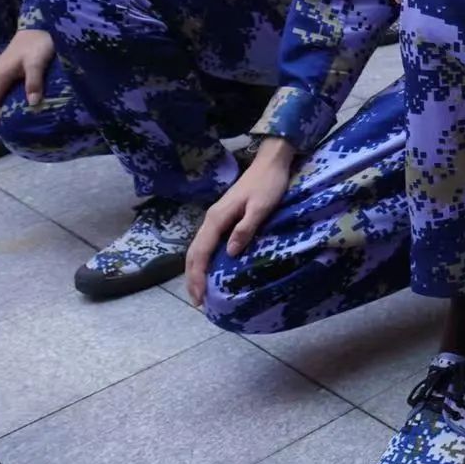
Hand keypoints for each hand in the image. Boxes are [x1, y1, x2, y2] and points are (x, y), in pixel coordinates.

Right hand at [0, 30, 56, 131]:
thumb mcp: (38, 62)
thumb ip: (34, 81)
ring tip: (2, 119)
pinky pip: (1, 86)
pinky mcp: (10, 66)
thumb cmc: (39, 43)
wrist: (40, 23)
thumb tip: (32, 104)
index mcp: (0, 75)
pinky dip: (2, 97)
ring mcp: (3, 68)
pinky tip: (12, 102)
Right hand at [185, 137, 296, 306]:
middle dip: (192, 277)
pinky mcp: (223, 217)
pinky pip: (208, 242)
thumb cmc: (269, 184)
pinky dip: (205, 259)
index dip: (197, 276)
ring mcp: (216, 217)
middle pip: (194, 252)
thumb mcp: (261, 207)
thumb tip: (229, 253)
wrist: (271, 161)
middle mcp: (211, 218)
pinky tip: (212, 268)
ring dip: (197, 269)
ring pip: (199, 247)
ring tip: (201, 290)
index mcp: (217, 218)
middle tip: (198, 302)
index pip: (200, 252)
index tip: (199, 298)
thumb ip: (245, 228)